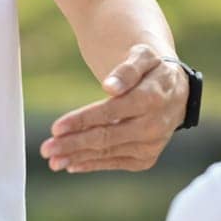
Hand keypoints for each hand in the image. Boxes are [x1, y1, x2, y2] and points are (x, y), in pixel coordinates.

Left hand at [39, 43, 186, 173]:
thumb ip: (127, 69)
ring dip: (78, 157)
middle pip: (106, 137)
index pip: (111, 112)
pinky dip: (92, 164)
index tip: (56, 127)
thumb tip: (109, 86)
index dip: (82, 120)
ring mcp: (150, 145)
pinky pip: (115, 162)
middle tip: (46, 149)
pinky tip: (71, 164)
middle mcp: (153, 126)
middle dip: (73, 144)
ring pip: (108, 153)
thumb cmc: (152, 70)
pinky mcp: (146, 158)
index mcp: (152, 98)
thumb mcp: (144, 57)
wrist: (174, 92)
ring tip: (53, 160)